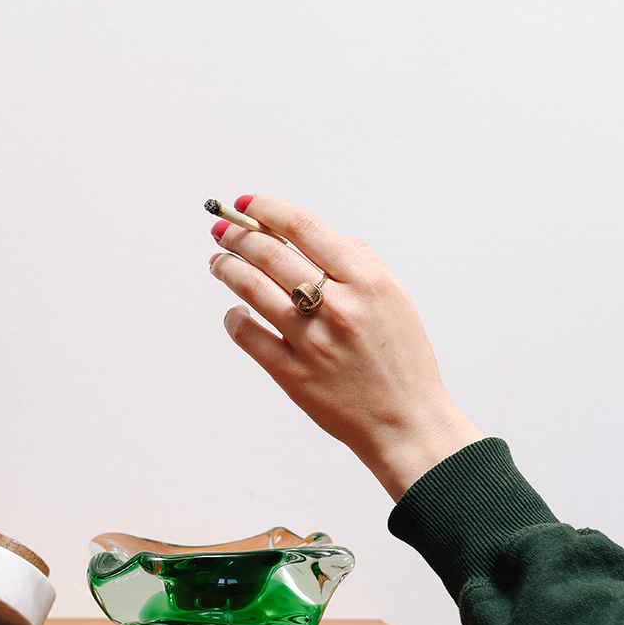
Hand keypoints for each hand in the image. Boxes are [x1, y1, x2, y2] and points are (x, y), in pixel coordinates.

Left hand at [209, 195, 483, 499]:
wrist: (405, 421)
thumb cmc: (402, 360)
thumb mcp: (396, 299)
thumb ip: (362, 264)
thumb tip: (327, 237)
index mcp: (366, 280)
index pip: (304, 227)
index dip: (267, 209)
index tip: (246, 203)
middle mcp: (337, 306)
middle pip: (270, 254)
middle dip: (237, 235)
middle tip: (221, 230)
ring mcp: (311, 341)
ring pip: (251, 289)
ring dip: (227, 269)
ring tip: (218, 263)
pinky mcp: (292, 374)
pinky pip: (248, 335)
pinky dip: (234, 318)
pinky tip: (235, 312)